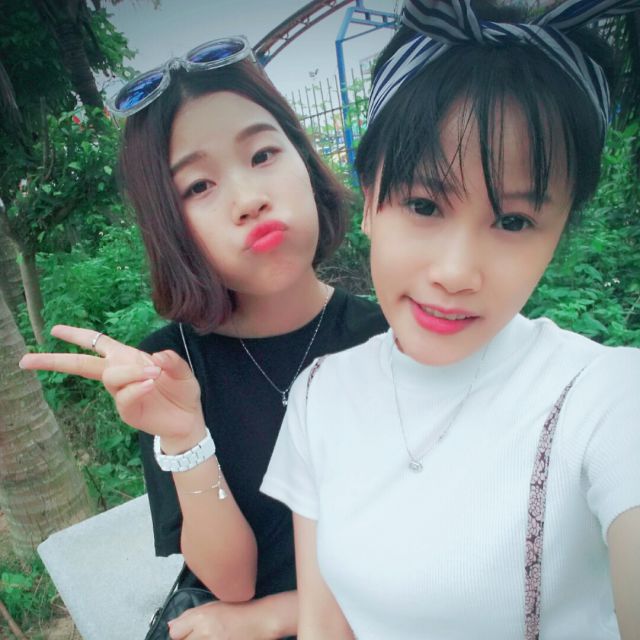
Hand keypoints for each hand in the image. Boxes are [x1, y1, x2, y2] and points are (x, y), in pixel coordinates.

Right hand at [19, 325, 203, 444]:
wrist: (189, 420)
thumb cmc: (182, 392)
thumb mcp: (183, 372)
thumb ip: (173, 361)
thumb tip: (157, 356)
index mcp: (128, 358)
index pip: (97, 343)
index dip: (77, 335)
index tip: (54, 330)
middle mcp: (120, 374)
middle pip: (82, 364)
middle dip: (55, 360)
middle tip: (26, 360)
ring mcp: (121, 393)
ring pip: (110, 377)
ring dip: (129, 372)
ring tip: (153, 374)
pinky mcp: (127, 411)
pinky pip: (124, 396)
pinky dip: (135, 388)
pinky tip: (150, 384)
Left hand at [167, 600, 265, 639]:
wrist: (260, 620)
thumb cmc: (239, 610)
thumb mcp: (213, 606)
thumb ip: (190, 615)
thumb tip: (171, 625)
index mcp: (201, 617)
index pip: (175, 632)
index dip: (180, 632)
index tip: (187, 631)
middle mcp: (205, 632)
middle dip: (189, 639)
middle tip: (202, 634)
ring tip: (211, 636)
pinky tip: (218, 639)